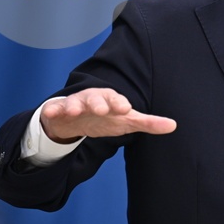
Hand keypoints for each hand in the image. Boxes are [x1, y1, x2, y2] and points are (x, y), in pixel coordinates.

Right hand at [40, 88, 176, 143]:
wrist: (76, 118)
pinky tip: (49, 112)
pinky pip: (54, 109)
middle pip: (95, 97)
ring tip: (73, 111)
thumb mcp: (127, 121)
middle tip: (101, 109)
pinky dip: (52, 110)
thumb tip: (174, 126)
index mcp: (110, 100)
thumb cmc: (106, 117)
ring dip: (73, 105)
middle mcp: (92, 99)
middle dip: (98, 102)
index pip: (116, 99)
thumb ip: (148, 123)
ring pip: (74, 102)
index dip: (120, 103)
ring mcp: (74, 104)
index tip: (125, 108)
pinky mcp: (59, 111)